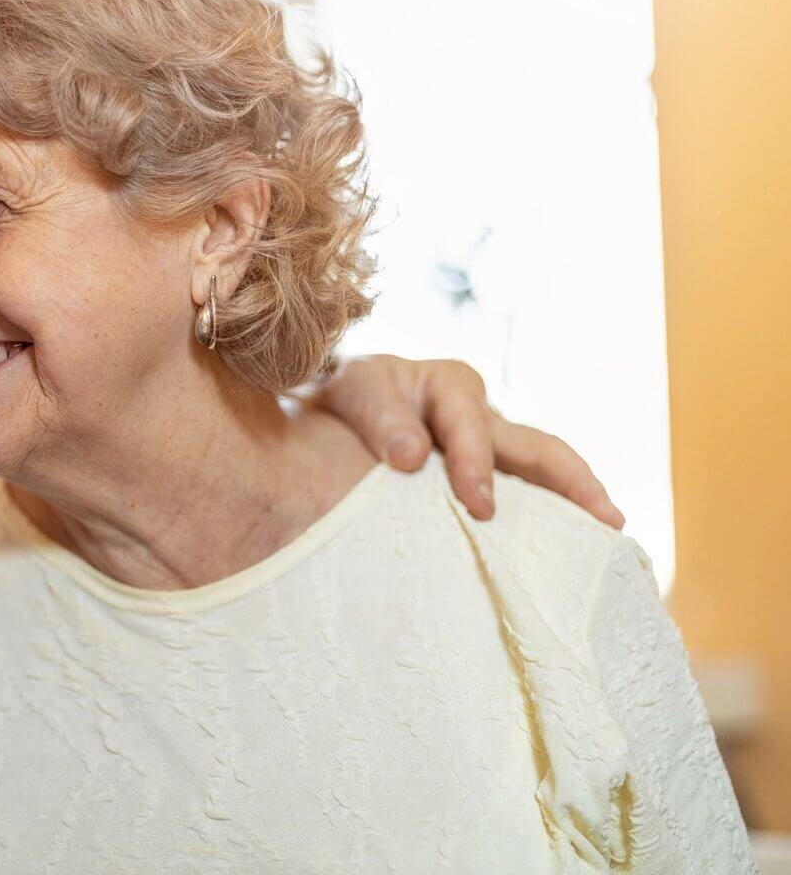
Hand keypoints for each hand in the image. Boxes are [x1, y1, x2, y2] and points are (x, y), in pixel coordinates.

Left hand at [306, 355, 624, 527]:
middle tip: (606, 520)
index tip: (479, 504)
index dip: (477, 464)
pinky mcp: (487, 478)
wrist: (331, 407)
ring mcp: (491, 449)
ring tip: (611, 539)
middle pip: (539, 447)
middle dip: (573, 482)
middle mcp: (482, 415)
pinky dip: (549, 521)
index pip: (472, 427)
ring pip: (544, 474)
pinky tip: (568, 555)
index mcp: (450, 386)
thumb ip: (380, 418)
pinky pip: (525, 497)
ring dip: (577, 504)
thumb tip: (413, 458)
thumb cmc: (346, 397)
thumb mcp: (353, 393)